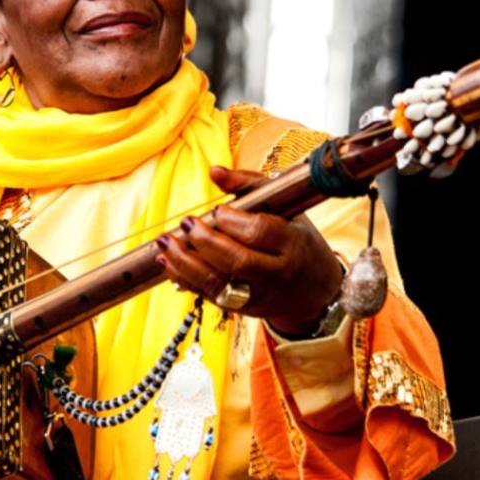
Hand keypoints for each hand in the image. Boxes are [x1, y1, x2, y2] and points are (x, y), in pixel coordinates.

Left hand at [156, 166, 342, 334]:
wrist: (313, 290)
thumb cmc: (293, 238)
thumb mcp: (283, 208)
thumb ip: (248, 184)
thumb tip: (214, 171)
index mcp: (291, 242)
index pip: (261, 232)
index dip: (234, 221)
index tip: (216, 209)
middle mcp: (276, 272)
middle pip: (238, 261)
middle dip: (206, 242)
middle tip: (186, 223)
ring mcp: (259, 294)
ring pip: (219, 283)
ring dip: (185, 263)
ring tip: (165, 243)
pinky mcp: (242, 309)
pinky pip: (209, 296)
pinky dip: (184, 279)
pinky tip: (167, 262)